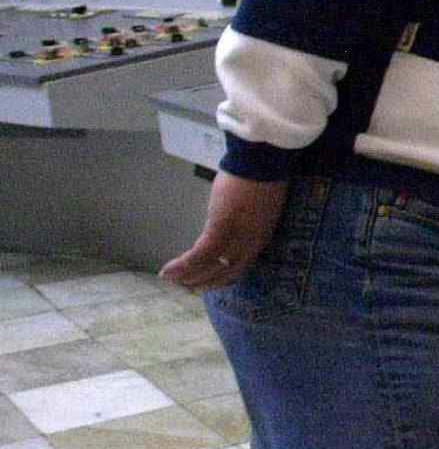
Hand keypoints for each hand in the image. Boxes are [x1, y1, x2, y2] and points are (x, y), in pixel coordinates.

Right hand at [160, 172, 289, 291]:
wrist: (261, 161)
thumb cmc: (261, 175)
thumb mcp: (260, 206)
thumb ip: (248, 220)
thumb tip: (233, 223)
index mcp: (261, 236)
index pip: (241, 266)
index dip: (223, 278)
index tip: (209, 283)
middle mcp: (251, 242)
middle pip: (227, 272)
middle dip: (206, 282)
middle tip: (188, 287)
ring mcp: (236, 237)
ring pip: (210, 266)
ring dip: (189, 276)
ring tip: (172, 280)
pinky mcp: (220, 228)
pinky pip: (200, 254)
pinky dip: (182, 266)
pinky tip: (167, 271)